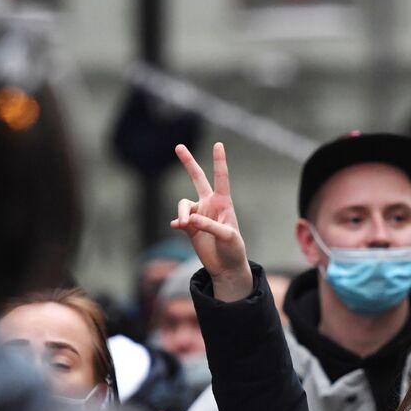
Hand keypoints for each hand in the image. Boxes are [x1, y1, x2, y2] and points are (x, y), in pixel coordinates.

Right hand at [171, 142, 251, 300]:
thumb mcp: (227, 236)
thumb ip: (208, 225)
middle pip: (197, 178)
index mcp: (224, 203)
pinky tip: (178, 226)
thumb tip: (188, 219)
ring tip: (183, 224)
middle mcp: (210, 204)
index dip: (219, 161)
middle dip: (188, 162)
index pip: (221, 178)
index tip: (218, 144)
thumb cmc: (233, 249)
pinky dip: (177, 221)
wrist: (226, 267)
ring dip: (181, 212)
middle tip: (179, 146)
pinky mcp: (189, 227)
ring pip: (183, 204)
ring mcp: (198, 215)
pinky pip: (179, 219)